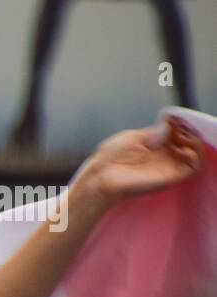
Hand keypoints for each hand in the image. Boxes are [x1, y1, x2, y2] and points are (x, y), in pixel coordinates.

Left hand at [81, 117, 203, 208]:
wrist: (101, 178)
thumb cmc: (109, 158)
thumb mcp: (132, 137)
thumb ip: (154, 131)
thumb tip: (170, 123)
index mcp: (152, 145)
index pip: (176, 133)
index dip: (178, 124)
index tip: (173, 119)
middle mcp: (162, 156)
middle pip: (187, 141)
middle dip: (187, 130)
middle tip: (177, 128)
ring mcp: (168, 167)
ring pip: (194, 153)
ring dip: (194, 141)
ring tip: (181, 137)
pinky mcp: (171, 178)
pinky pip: (193, 167)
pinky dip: (195, 154)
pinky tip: (181, 147)